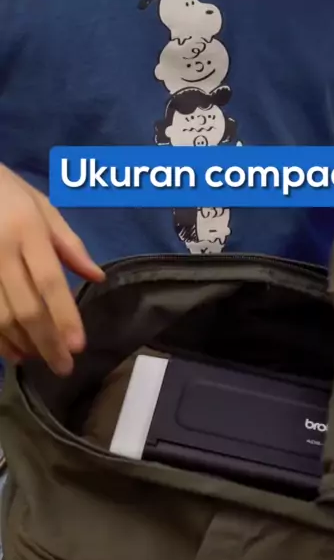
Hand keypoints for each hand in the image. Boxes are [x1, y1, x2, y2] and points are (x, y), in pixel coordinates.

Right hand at [0, 164, 103, 375]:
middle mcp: (0, 252)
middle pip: (26, 308)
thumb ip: (69, 244)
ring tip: (40, 360)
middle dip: (47, 343)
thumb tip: (97, 277)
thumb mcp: (41, 205)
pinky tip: (12, 352)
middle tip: (64, 368)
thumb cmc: (5, 191)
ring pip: (1, 318)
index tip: (78, 346)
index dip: (64, 317)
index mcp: (26, 230)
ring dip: (22, 345)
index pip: (49, 281)